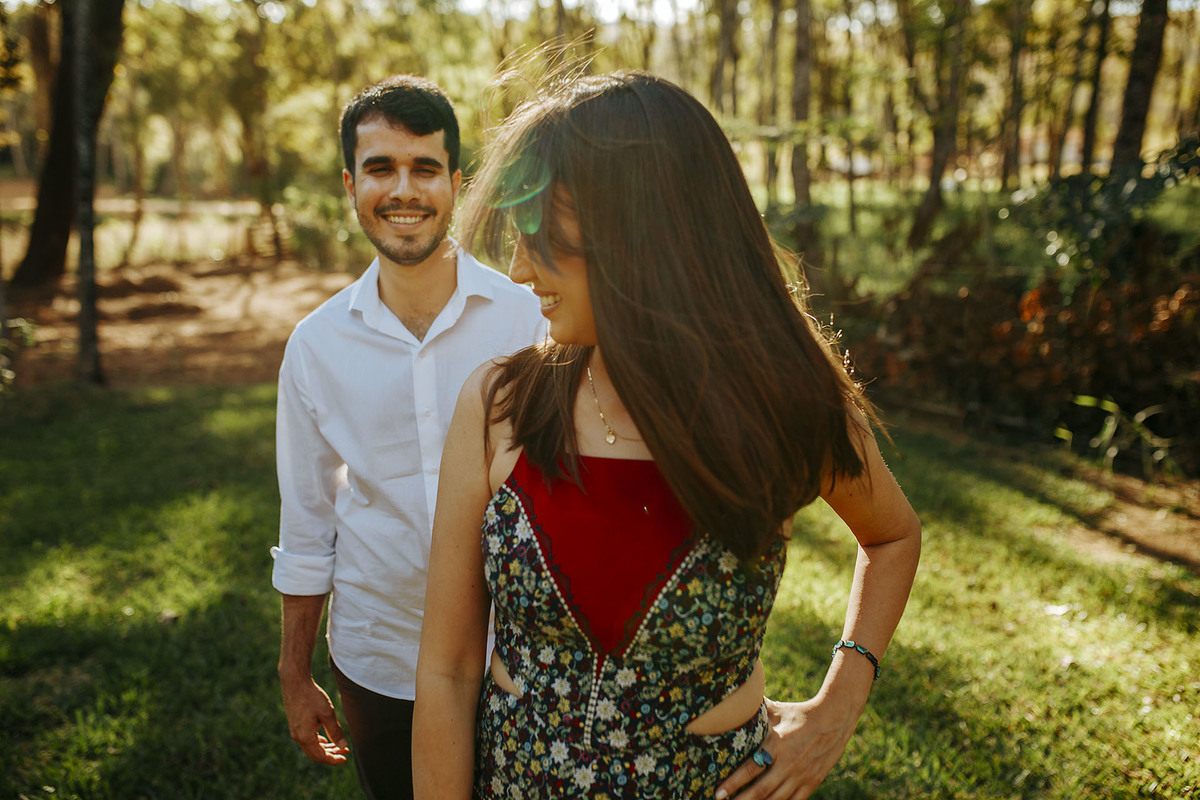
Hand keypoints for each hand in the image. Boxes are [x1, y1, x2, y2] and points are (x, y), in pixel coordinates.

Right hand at [280, 674, 348, 764]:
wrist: (295, 683)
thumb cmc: (312, 697)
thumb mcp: (327, 714)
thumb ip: (335, 731)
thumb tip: (343, 746)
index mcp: (305, 737)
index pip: (320, 756)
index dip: (333, 760)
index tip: (345, 759)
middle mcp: (298, 737)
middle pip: (315, 754)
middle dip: (331, 755)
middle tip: (345, 752)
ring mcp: (295, 731)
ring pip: (311, 747)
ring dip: (325, 748)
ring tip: (339, 746)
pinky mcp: (295, 725)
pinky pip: (307, 740)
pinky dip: (318, 742)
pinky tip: (325, 740)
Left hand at [716, 695, 859, 798]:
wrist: (834, 719)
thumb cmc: (800, 713)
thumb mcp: (777, 711)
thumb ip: (757, 711)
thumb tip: (735, 701)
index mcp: (777, 745)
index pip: (751, 768)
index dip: (734, 783)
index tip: (719, 793)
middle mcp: (788, 763)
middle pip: (761, 790)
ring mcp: (801, 775)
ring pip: (776, 799)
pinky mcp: (812, 782)